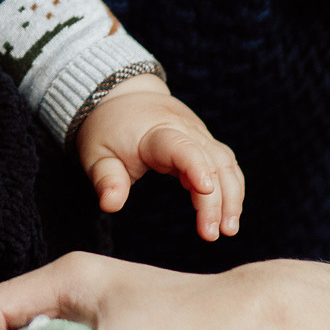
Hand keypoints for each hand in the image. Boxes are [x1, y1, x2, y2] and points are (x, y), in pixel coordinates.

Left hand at [74, 77, 244, 240]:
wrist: (122, 95)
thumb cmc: (108, 129)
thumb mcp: (96, 154)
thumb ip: (106, 180)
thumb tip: (110, 205)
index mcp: (155, 133)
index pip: (182, 148)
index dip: (196, 167)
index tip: (205, 190)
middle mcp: (184, 130)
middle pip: (211, 162)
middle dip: (217, 199)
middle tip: (211, 234)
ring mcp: (198, 133)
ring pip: (225, 163)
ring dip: (233, 197)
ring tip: (228, 230)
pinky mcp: (205, 141)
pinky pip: (226, 163)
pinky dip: (232, 188)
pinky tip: (229, 214)